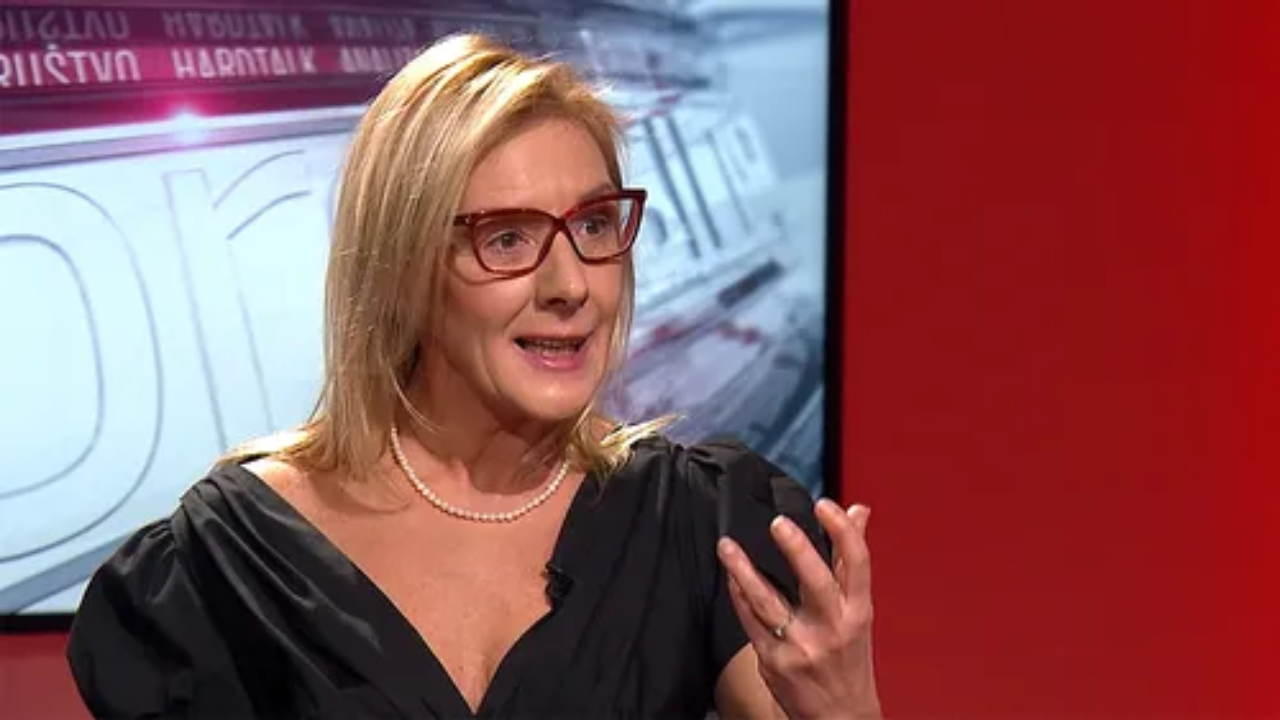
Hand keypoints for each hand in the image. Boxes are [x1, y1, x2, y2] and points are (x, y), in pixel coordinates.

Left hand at [717, 500, 880, 719]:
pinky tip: (730, 577)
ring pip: (770, 602)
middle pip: (817, 582)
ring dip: (744, 571)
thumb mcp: (859, 611)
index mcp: (858, 612)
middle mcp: (833, 628)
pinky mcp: (774, 661)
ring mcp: (801, 646)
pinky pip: (750, 622)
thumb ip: (852, 560)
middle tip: (778, 524)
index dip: (843, 531)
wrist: (840, 717)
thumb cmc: (849, 659)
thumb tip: (858, 511)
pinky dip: (738, 596)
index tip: (826, 506)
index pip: (857, 564)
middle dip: (798, 550)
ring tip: (727, 546)